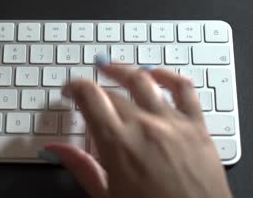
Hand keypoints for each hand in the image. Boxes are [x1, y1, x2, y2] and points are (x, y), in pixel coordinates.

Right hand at [45, 61, 231, 197]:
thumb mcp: (107, 197)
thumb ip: (80, 167)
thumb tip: (55, 150)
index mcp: (118, 143)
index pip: (89, 96)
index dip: (74, 87)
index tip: (69, 90)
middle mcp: (145, 125)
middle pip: (113, 92)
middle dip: (95, 89)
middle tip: (87, 94)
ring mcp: (173, 123)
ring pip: (144, 81)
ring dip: (123, 71)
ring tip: (110, 67)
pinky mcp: (197, 127)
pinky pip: (184, 89)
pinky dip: (168, 76)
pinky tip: (156, 73)